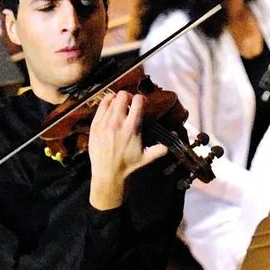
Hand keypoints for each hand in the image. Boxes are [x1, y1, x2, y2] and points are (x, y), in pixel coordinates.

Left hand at [84, 90, 165, 211]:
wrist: (107, 173)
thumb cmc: (128, 165)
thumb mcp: (146, 157)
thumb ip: (160, 146)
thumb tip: (174, 135)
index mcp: (131, 128)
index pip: (137, 101)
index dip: (141, 99)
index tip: (141, 103)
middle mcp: (117, 122)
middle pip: (123, 95)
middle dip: (128, 96)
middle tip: (129, 103)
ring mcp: (104, 122)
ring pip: (111, 99)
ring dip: (117, 100)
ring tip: (119, 106)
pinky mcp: (95, 125)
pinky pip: (100, 106)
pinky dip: (106, 103)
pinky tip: (109, 107)